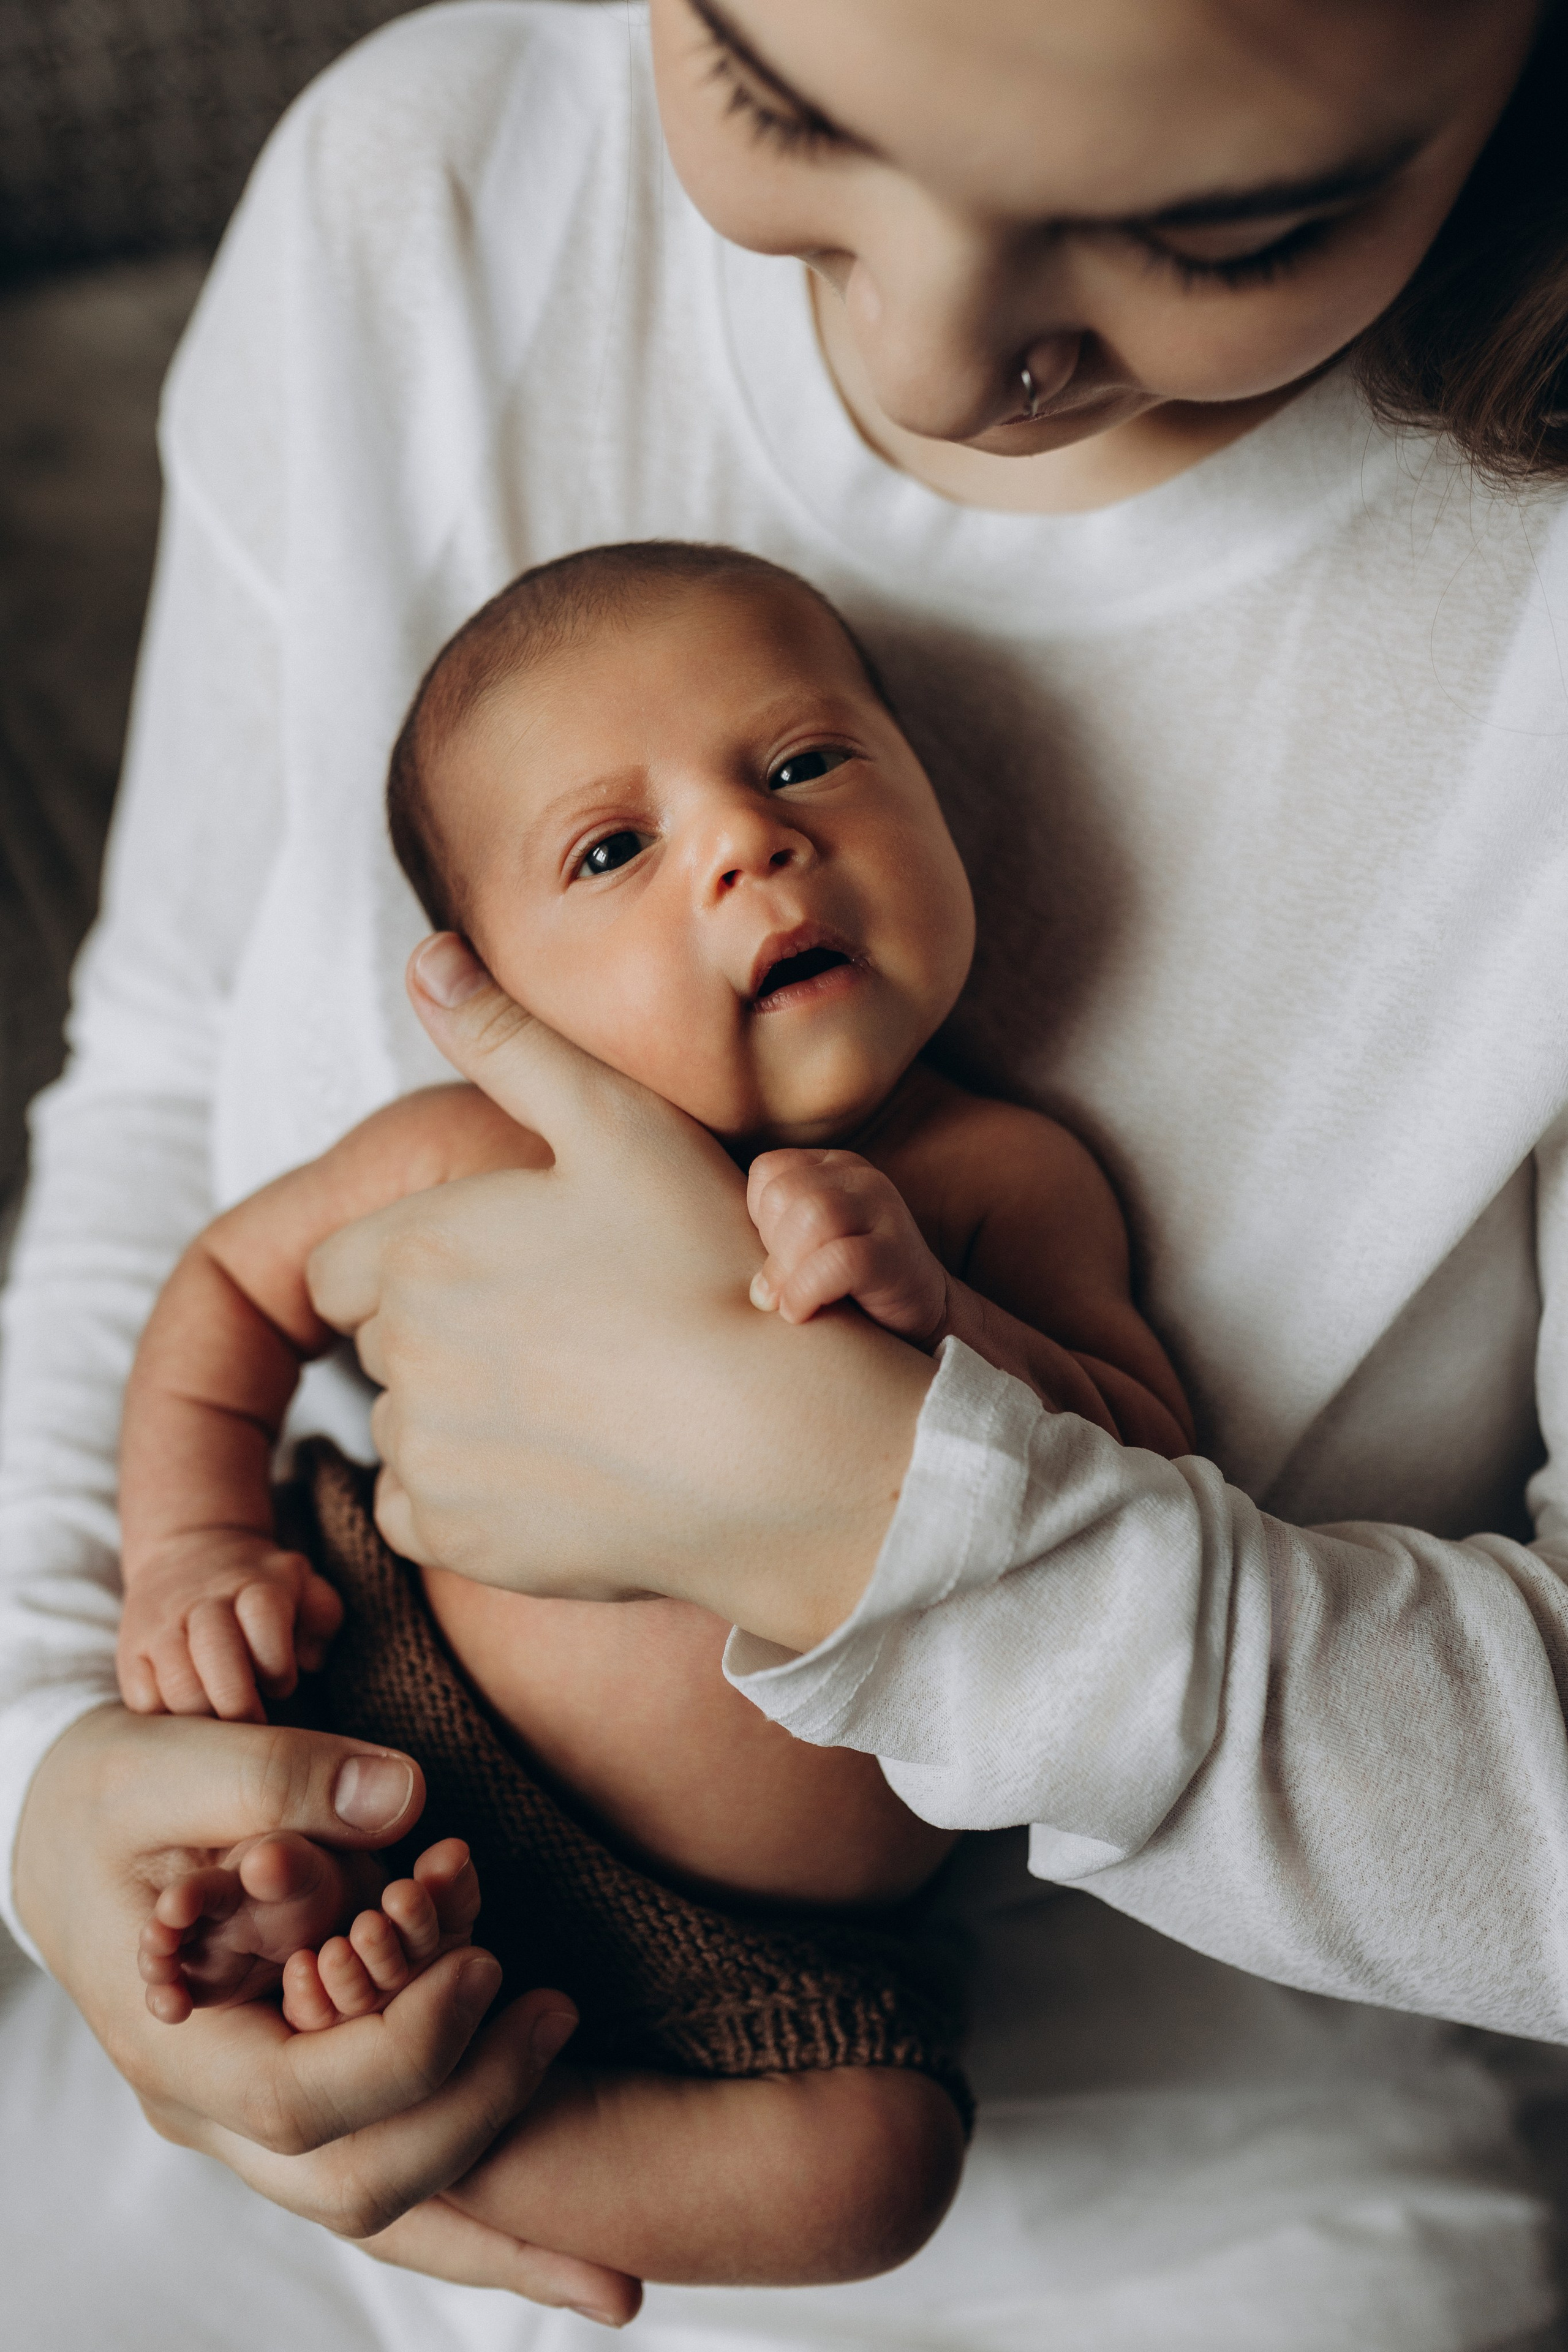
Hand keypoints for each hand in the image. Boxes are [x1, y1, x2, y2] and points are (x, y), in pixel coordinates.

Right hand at [14, 1707, 635, 2320]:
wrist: (69, 1832)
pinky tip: (572, 2257)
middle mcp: (216, 2109)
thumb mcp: (164, 1764)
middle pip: (352, 2184)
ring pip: (380, 2212)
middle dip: (471, 2119)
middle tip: (559, 2015)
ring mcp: (259, 2119)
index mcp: (174, 2045)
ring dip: (498, 2231)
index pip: (301, 2099)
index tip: (487, 1966)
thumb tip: (403, 1800)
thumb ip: (273, 1777)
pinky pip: (393, 2172)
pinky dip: (480, 2220)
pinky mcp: (307, 2094)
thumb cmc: (108, 1794)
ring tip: (616, 2266)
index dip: (405, 2048)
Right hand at [117, 1531, 343, 1723]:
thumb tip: (310, 1660)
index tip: (281, 1686)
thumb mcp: (304, 1587)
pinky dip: (167, 1722)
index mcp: (253, 1586)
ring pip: (176, 1684)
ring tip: (223, 1729)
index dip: (277, 1662)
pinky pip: (142, 1700)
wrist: (187, 1552)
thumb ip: (322, 1618)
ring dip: (205, 1717)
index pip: (263, 1616)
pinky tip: (190, 1725)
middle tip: (254, 1727)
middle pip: (215, 1652)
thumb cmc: (261, 1589)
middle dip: (239, 1703)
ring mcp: (161, 1627)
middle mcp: (202, 1603)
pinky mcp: (130, 1652)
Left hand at [307, 938, 934, 1655]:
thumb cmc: (708, 1266)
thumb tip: (424, 956)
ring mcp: (426, 1454)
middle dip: (443, 1335)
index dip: (419, 1263)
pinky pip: (427, 1513)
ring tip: (581, 1400)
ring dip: (464, 1415)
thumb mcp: (616, 1120)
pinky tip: (571, 1467)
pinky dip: (479, 1497)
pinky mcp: (458, 1539)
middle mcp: (399, 1354)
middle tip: (565, 1333)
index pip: (342, 1266)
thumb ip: (506, 1036)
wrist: (779, 1442)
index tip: (509, 1272)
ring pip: (410, 1429)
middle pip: (383, 1347)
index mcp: (417, 1248)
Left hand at [747, 1148, 947, 1341]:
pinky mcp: (898, 1253)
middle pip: (787, 1193)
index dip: (759, 1219)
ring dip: (787, 1269)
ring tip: (787, 1302)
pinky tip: (802, 1312)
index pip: (769, 1171)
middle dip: (772, 1247)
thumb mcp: (804, 1249)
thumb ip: (771, 1235)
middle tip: (779, 1287)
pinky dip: (807, 1290)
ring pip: (813, 1218)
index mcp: (833, 1167)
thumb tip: (710, 1253)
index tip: (775, 1257)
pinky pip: (838, 1259)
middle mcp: (861, 1178)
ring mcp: (885, 1210)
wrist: (924, 1320)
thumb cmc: (848, 1287)